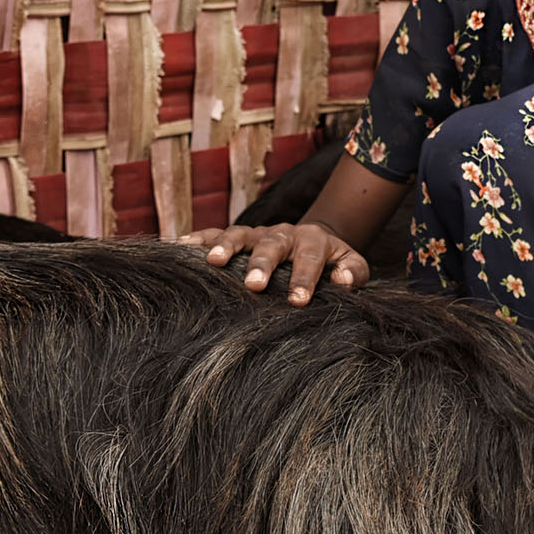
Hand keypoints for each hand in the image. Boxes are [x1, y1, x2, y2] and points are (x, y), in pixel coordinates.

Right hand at [178, 221, 370, 305]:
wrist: (315, 240)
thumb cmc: (332, 263)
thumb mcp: (352, 265)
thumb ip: (353, 272)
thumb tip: (342, 280)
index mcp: (313, 241)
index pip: (309, 259)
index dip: (303, 279)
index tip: (298, 301)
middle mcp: (283, 233)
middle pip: (272, 244)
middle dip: (262, 264)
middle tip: (254, 285)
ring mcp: (258, 233)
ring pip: (241, 234)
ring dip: (226, 247)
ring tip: (213, 263)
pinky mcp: (239, 237)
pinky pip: (215, 233)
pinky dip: (198, 239)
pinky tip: (180, 246)